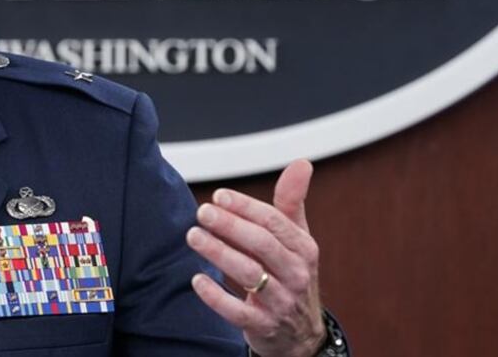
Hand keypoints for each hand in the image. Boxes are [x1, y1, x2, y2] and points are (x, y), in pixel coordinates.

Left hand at [186, 160, 325, 356]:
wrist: (300, 334)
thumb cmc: (292, 275)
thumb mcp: (297, 239)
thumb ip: (292, 201)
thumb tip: (302, 163)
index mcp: (304, 249)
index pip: (274, 222)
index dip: (245, 207)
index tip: (219, 196)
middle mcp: (296, 274)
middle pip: (262, 245)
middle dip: (230, 226)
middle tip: (202, 212)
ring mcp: (281, 302)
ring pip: (249, 274)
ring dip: (219, 253)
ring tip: (194, 236)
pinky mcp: (263, 326)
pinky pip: (238, 311)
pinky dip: (216, 296)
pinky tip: (197, 279)